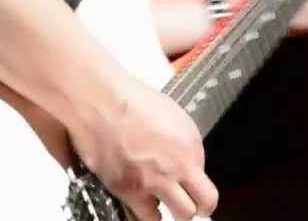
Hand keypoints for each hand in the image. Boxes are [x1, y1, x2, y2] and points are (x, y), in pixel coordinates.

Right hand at [65, 76, 218, 220]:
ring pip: (182, 213)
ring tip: (163, 203)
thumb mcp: (170, 114)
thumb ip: (181, 143)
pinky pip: (147, 216)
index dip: (199, 187)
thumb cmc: (128, 99)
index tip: (193, 188)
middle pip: (205, 203)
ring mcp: (155, 181)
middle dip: (198, 206)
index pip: (208, 177)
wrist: (99, 100)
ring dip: (174, 210)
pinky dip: (148, 213)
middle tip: (189, 204)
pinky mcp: (130, 190)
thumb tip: (183, 158)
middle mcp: (178, 165)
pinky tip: (144, 205)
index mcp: (190, 144)